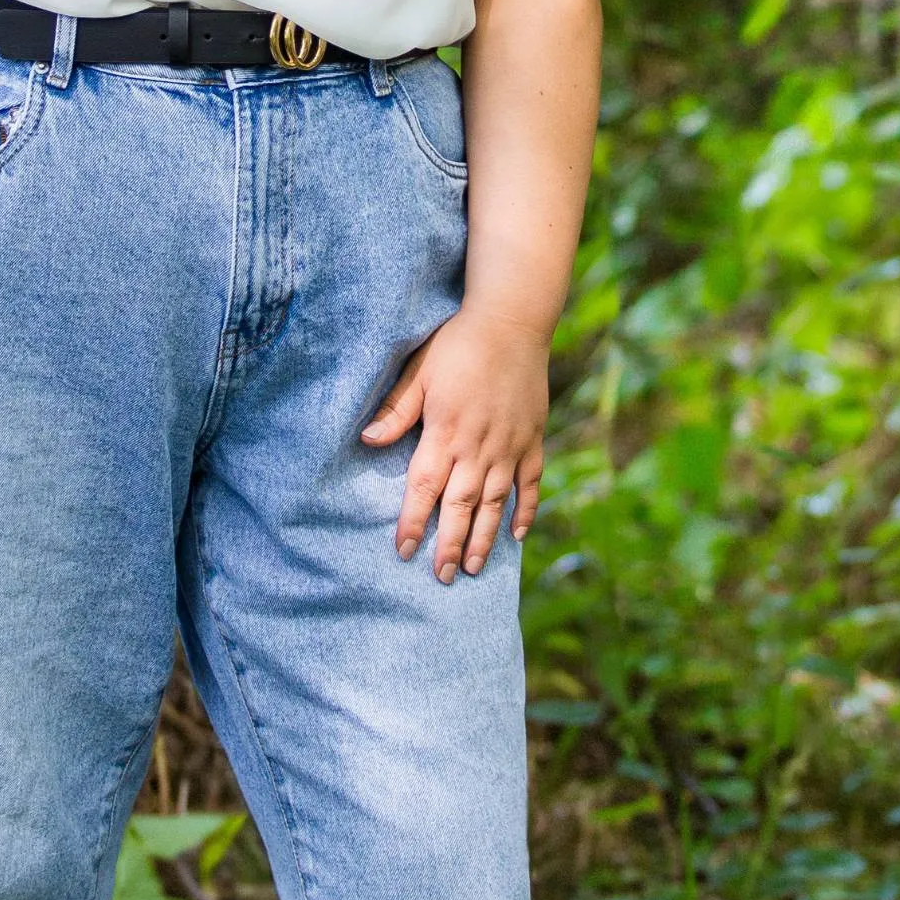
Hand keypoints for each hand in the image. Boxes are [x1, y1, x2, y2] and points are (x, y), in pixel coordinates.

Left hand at [358, 306, 550, 581]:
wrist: (512, 321)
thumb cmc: (458, 343)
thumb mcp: (419, 371)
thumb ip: (397, 409)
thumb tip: (366, 440)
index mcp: (445, 432)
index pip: (425, 488)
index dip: (413, 521)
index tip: (403, 550)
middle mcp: (479, 447)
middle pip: (461, 506)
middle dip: (450, 544)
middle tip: (442, 577)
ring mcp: (510, 446)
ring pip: (495, 503)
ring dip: (485, 538)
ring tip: (475, 568)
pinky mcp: (532, 439)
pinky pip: (530, 483)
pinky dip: (525, 509)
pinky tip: (517, 534)